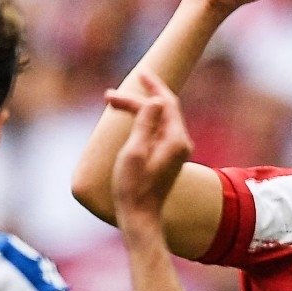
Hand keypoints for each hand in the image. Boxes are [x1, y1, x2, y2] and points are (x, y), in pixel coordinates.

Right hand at [107, 71, 193, 221]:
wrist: (140, 217)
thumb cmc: (133, 188)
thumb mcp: (134, 153)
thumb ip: (144, 124)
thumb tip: (155, 101)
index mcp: (176, 140)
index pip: (166, 103)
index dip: (152, 87)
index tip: (139, 74)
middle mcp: (181, 144)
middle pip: (163, 109)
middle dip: (139, 98)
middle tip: (110, 95)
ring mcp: (176, 151)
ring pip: (159, 120)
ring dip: (138, 109)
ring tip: (113, 104)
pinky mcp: (168, 158)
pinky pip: (156, 131)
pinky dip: (142, 122)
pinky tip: (127, 120)